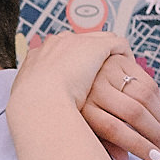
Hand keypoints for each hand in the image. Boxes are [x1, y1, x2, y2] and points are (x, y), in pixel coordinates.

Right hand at [14, 31, 133, 105]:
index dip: (69, 64)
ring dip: (109, 55)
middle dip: (89, 56)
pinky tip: (130, 73)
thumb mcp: (28, 104)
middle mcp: (56, 45)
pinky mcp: (96, 47)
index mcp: (37, 57)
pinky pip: (117, 45)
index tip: (77, 77)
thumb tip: (37, 119)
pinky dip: (125, 56)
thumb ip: (37, 102)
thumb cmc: (32, 110)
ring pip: (99, 40)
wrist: (38, 102)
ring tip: (120, 74)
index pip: (56, 54)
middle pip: (78, 43)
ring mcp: (76, 43)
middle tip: (100, 73)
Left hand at [80, 51, 159, 159]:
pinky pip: (147, 83)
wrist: (59, 73)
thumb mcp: (83, 128)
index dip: (138, 145)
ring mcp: (108, 71)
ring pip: (144, 96)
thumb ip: (104, 144)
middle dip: (155, 133)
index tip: (155, 159)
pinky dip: (159, 101)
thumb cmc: (72, 108)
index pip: (114, 129)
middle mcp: (94, 87)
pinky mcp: (120, 61)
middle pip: (133, 112)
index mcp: (82, 107)